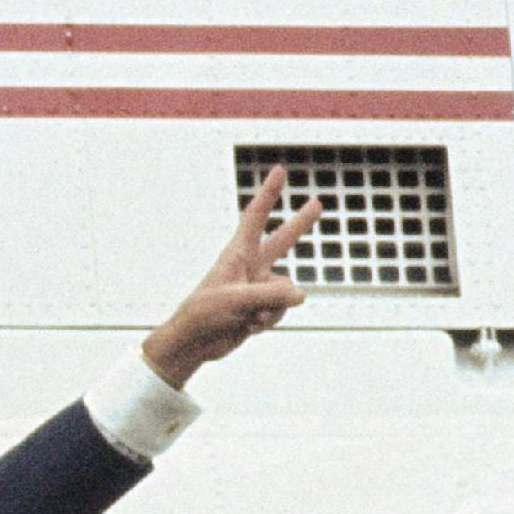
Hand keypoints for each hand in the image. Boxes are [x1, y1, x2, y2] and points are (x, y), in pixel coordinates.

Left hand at [143, 167, 319, 383]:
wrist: (195, 343)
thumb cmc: (205, 314)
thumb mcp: (237, 301)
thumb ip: (271, 295)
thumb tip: (302, 295)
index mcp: (238, 253)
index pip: (255, 217)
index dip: (268, 193)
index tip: (279, 170)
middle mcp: (250, 266)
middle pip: (282, 240)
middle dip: (300, 223)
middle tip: (318, 203)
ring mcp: (258, 287)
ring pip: (286, 292)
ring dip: (272, 308)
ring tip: (247, 316)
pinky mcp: (262, 307)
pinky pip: (280, 310)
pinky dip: (268, 320)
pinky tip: (248, 326)